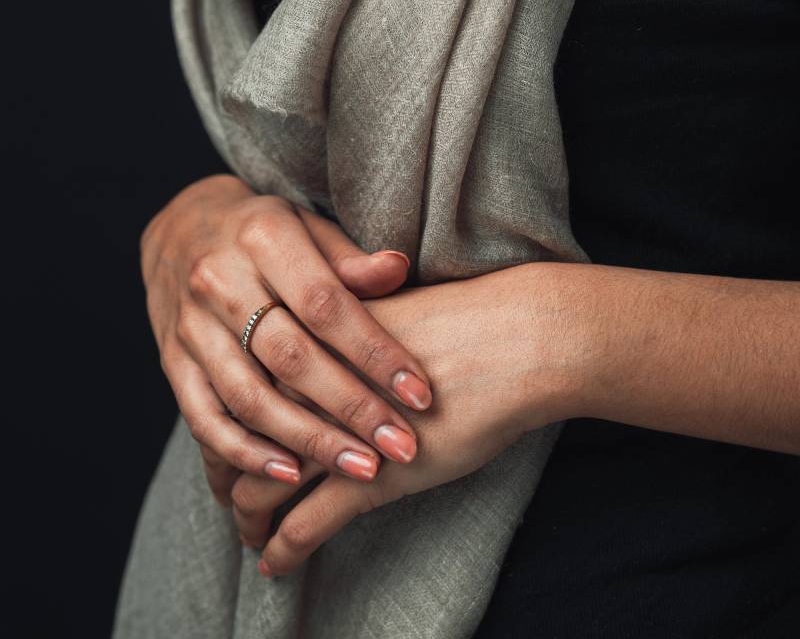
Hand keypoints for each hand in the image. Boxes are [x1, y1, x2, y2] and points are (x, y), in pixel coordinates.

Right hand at [140, 174, 432, 505]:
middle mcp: (221, 281)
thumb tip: (398, 270)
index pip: (325, 304)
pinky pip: (204, 417)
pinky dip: (245, 452)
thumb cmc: (266, 232)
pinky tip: (289, 476)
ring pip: (249, 395)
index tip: (421, 394)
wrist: (181, 228)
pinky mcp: (173, 362)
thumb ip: (349, 259)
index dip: (374, 351)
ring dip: (308, 440)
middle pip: (290, 356)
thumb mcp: (307, 226)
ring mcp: (191, 326)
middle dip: (352, 408)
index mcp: (263, 238)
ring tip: (360, 469)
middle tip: (402, 446)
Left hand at [227, 262, 581, 572]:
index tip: (227, 442)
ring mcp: (331, 431)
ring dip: (248, 516)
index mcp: (308, 334)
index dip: (227, 422)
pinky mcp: (365, 478)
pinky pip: (302, 524)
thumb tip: (333, 347)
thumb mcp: (387, 316)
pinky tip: (276, 565)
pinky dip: (281, 550)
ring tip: (250, 533)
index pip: (242, 385)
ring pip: (259, 484)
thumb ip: (347, 333)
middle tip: (227, 494)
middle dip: (228, 472)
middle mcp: (305, 381)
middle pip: (237, 435)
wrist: (514, 337)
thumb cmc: (464, 321)